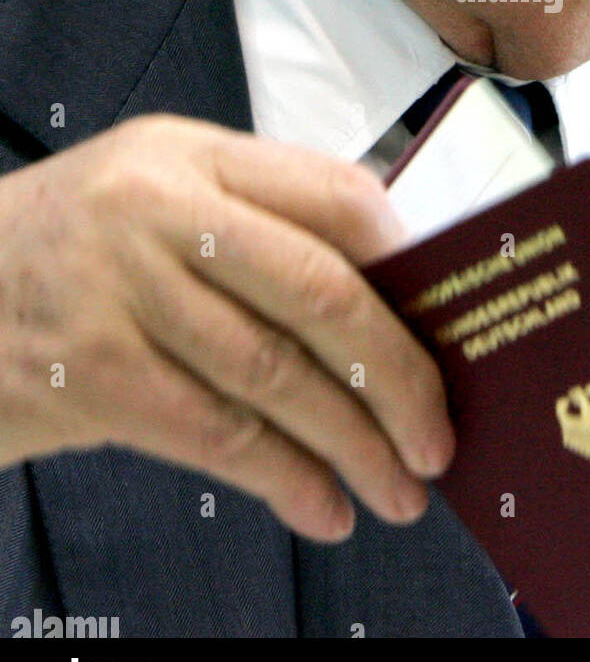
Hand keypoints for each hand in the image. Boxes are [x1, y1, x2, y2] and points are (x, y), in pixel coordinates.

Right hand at [0, 114, 454, 540]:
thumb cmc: (71, 242)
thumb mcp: (157, 189)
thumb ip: (258, 220)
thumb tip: (386, 295)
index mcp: (194, 155)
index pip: (336, 194)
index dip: (406, 263)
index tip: (447, 321)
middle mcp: (160, 210)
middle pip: (320, 291)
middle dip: (399, 374)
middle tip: (439, 435)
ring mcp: (123, 290)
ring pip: (275, 376)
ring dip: (352, 445)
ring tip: (400, 489)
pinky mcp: (92, 372)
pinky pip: (217, 435)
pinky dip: (282, 480)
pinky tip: (321, 506)